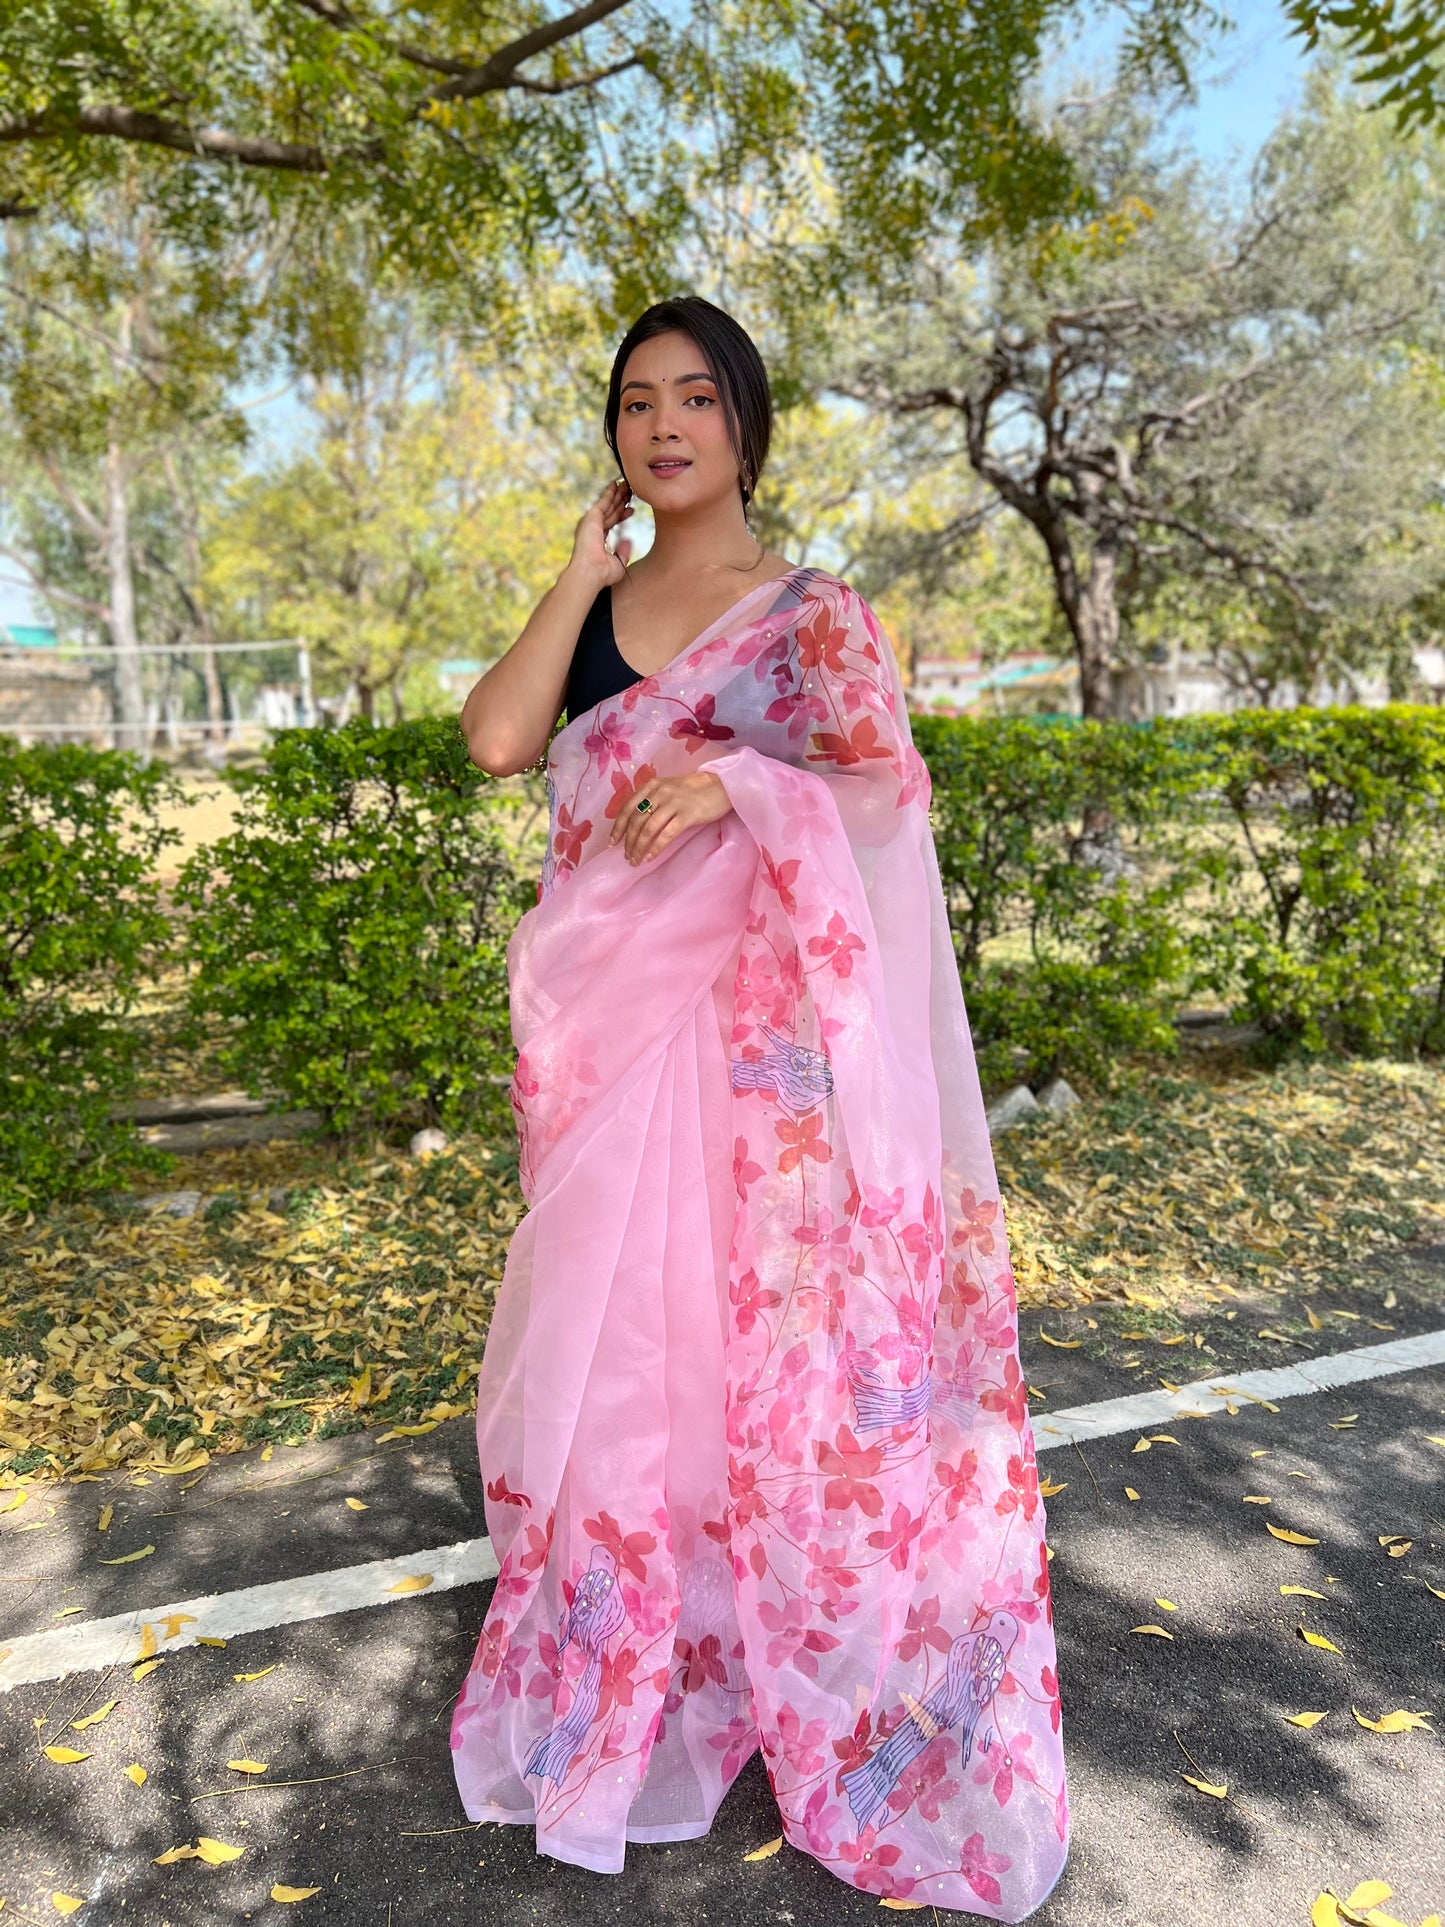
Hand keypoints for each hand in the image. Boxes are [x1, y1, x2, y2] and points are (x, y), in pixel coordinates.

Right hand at [568, 478, 633, 587]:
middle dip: (619, 501)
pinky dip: (609, 493)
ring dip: (616, 494)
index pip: (611, 523)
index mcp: (597, 540)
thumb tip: (628, 540)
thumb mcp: (618, 563)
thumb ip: (623, 552)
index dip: (622, 515)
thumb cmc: (602, 574)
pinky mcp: (591, 518)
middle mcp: (592, 530)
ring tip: (626, 485)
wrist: (591, 572)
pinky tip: (616, 485)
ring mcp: (591, 523)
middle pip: (609, 511)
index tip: (631, 510)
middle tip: (629, 491)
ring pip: (607, 505)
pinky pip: (602, 502)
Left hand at [608, 770, 733, 865]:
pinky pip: (665, 835)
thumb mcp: (669, 788)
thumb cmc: (695, 790)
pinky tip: (650, 857)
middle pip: (636, 821)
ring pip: (648, 829)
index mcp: (652, 786)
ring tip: (636, 860)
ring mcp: (673, 803)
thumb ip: (653, 799)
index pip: (627, 807)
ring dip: (639, 847)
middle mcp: (660, 792)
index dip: (618, 827)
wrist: (722, 786)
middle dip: (628, 841)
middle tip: (627, 856)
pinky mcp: (687, 815)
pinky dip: (655, 848)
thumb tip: (637, 823)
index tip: (612, 842)